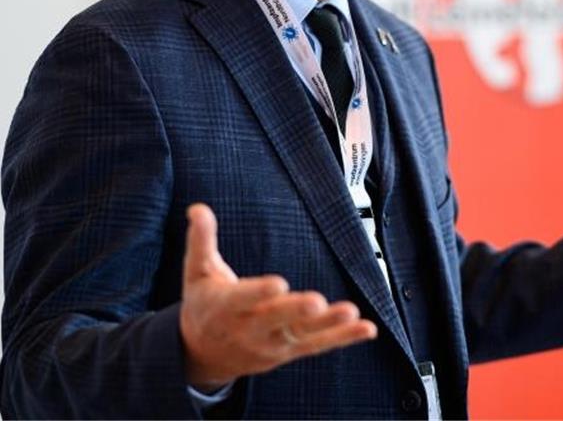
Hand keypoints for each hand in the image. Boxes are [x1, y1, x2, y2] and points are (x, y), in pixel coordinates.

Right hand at [178, 203, 377, 389]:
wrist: (202, 354)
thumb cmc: (203, 304)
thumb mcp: (196, 272)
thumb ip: (201, 239)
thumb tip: (197, 208)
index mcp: (224, 307)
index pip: (242, 300)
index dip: (259, 293)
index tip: (278, 284)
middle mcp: (249, 329)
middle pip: (276, 320)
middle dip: (296, 311)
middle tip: (316, 302)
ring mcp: (271, 344)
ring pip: (302, 335)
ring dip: (328, 325)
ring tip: (351, 313)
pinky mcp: (289, 351)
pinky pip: (319, 346)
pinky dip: (343, 338)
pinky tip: (366, 329)